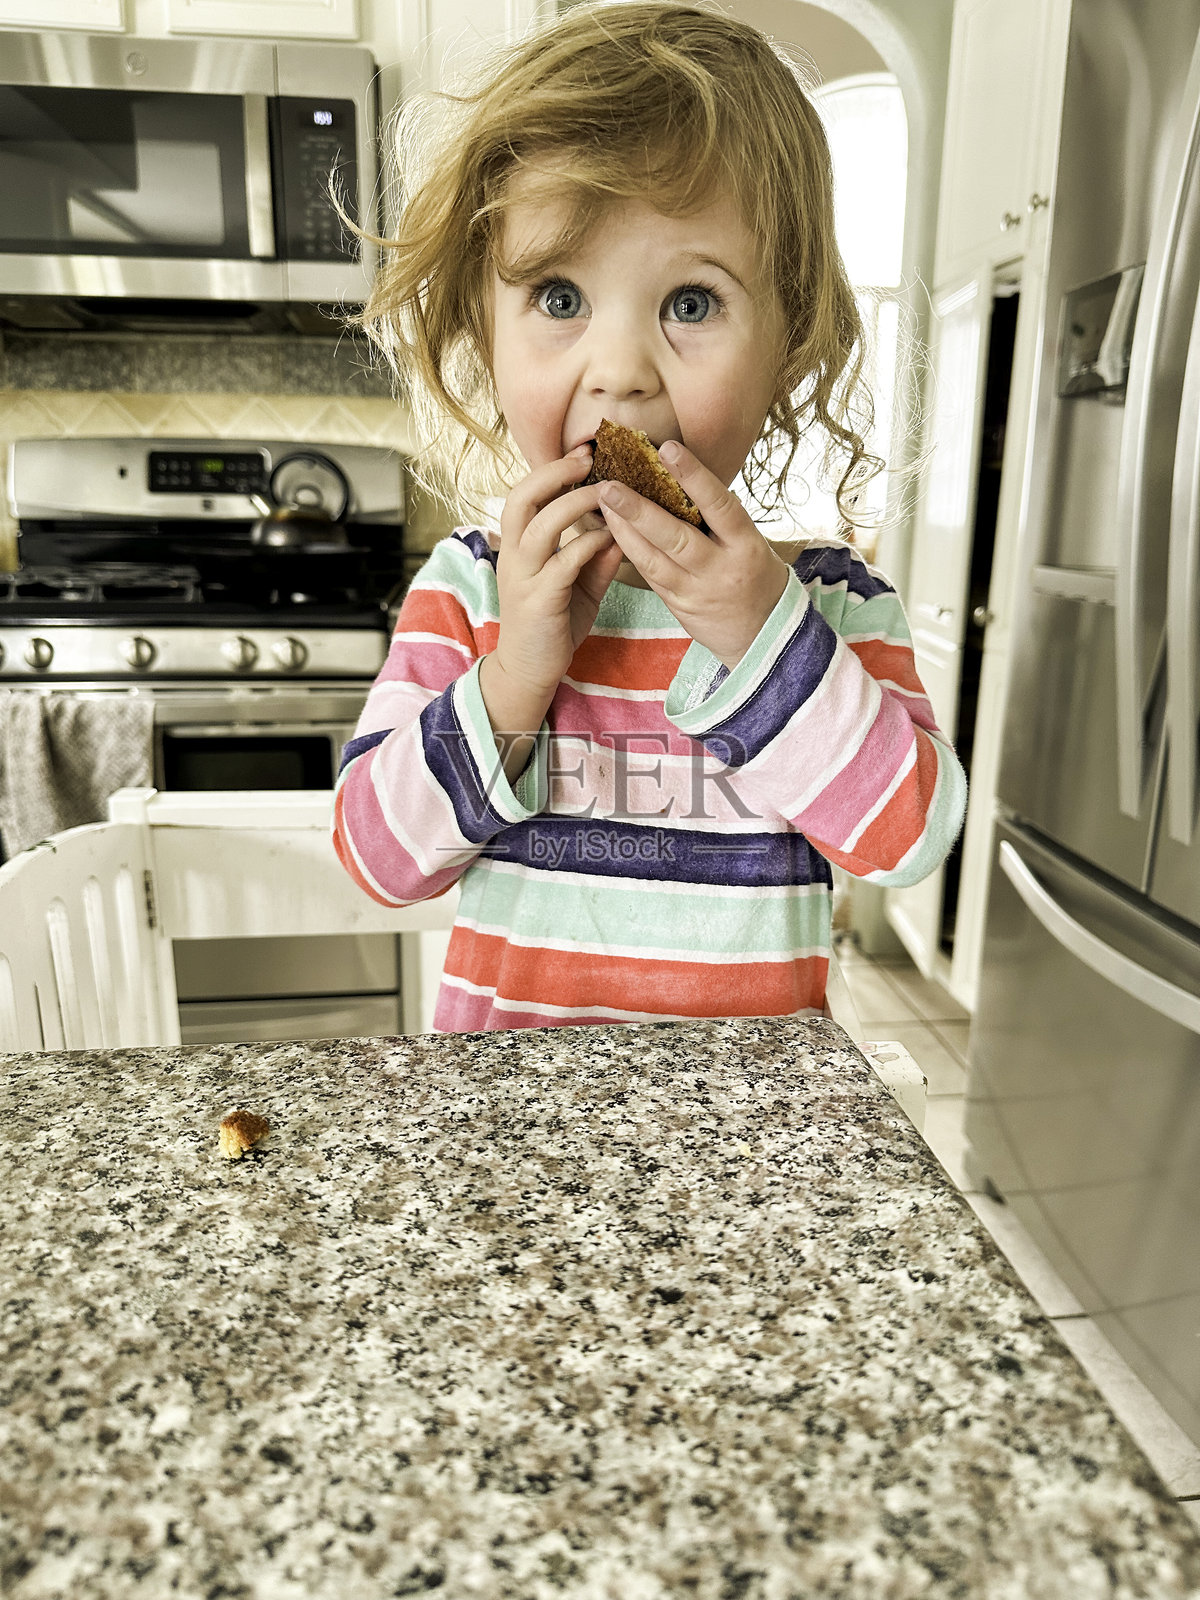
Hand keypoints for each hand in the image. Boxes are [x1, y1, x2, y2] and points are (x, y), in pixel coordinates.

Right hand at [493, 444, 623, 700]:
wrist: (528, 672)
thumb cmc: (552, 626)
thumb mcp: (578, 586)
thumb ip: (595, 557)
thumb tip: (621, 529)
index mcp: (518, 547)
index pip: (526, 494)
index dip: (551, 470)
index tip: (583, 453)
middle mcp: (514, 556)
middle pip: (521, 497)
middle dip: (554, 473)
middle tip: (588, 459)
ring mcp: (523, 577)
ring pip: (541, 524)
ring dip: (574, 503)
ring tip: (604, 493)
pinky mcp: (540, 600)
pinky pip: (564, 561)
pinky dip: (589, 544)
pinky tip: (611, 539)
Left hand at [597, 443, 790, 668]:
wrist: (765, 634)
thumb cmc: (756, 575)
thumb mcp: (751, 543)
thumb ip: (721, 518)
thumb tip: (684, 476)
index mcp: (746, 545)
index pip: (719, 505)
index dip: (694, 476)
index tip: (668, 448)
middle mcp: (721, 568)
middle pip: (677, 537)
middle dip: (640, 511)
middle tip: (610, 486)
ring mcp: (698, 591)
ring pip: (655, 560)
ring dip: (625, 531)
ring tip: (603, 505)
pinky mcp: (680, 606)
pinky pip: (650, 576)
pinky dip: (630, 553)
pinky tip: (611, 533)